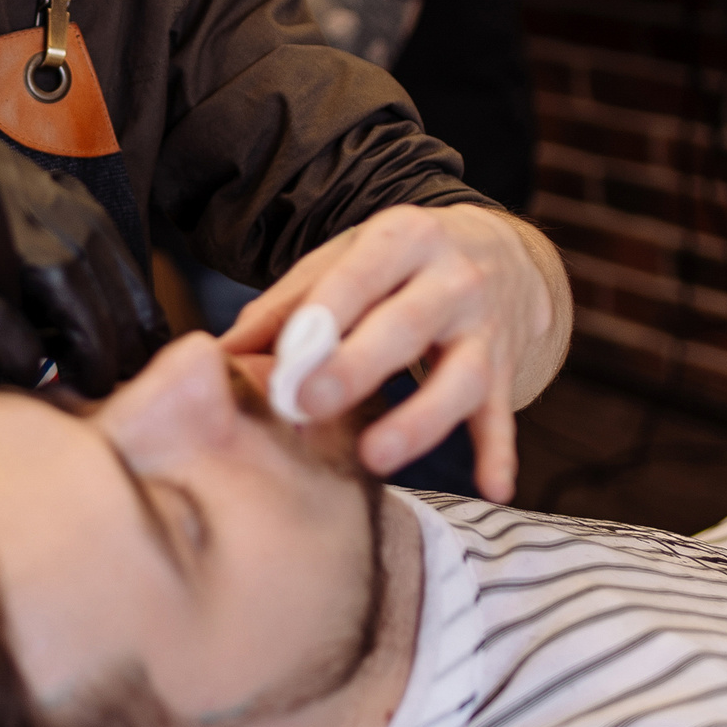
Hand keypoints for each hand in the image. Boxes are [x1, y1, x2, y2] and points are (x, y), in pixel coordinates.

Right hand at [0, 138, 166, 394]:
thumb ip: (29, 271)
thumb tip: (105, 324)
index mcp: (7, 174)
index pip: (96, 232)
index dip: (128, 293)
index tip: (145, 342)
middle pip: (86, 256)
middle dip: (116, 325)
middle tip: (122, 378)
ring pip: (60, 281)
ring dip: (86, 341)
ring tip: (90, 384)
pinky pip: (1, 316)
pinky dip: (24, 353)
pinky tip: (33, 377)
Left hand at [220, 204, 569, 501]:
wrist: (503, 255)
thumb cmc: (398, 266)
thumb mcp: (347, 262)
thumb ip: (288, 306)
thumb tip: (218, 356)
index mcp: (404, 238)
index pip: (360, 274)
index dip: (324, 316)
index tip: (286, 362)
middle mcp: (452, 278)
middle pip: (407, 325)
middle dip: (359, 365)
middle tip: (312, 404)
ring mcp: (485, 326)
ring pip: (461, 376)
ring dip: (421, 419)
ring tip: (377, 456)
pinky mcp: (507, 370)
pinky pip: (501, 414)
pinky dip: (498, 451)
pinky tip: (492, 488)